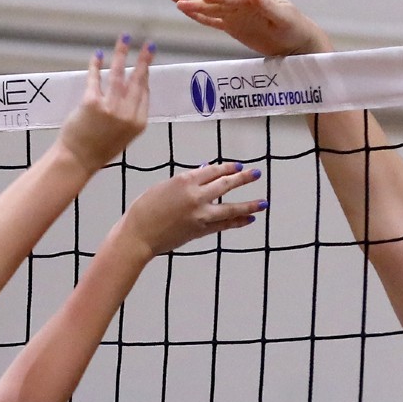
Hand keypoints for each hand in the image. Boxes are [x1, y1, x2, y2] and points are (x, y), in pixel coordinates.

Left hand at [57, 38, 152, 170]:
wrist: (78, 160)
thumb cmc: (99, 150)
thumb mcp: (124, 136)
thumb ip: (130, 116)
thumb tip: (131, 92)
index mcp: (139, 123)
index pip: (145, 93)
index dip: (144, 77)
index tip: (145, 64)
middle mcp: (128, 114)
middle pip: (137, 81)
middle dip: (144, 60)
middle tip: (149, 46)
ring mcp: (110, 108)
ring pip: (119, 75)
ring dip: (122, 54)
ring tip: (125, 39)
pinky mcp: (92, 103)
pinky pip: (96, 78)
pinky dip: (96, 65)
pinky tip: (98, 55)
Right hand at [120, 161, 264, 255]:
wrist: (138, 235)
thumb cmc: (144, 209)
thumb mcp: (163, 187)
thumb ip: (185, 181)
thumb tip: (203, 173)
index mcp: (184, 181)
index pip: (213, 171)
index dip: (227, 168)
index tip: (237, 166)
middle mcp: (196, 196)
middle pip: (225, 184)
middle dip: (243, 178)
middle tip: (256, 173)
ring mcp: (200, 215)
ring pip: (230, 207)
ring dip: (249, 204)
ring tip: (263, 203)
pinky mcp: (200, 231)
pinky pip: (224, 225)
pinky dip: (237, 222)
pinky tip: (249, 219)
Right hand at [168, 0, 329, 57]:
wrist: (298, 41)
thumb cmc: (295, 27)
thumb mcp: (284, 17)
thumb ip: (268, 5)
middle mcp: (241, 4)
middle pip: (216, 3)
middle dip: (197, 2)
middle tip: (177, 0)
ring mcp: (236, 15)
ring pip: (210, 11)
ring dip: (193, 7)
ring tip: (175, 1)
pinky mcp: (234, 27)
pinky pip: (214, 22)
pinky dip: (201, 18)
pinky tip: (188, 13)